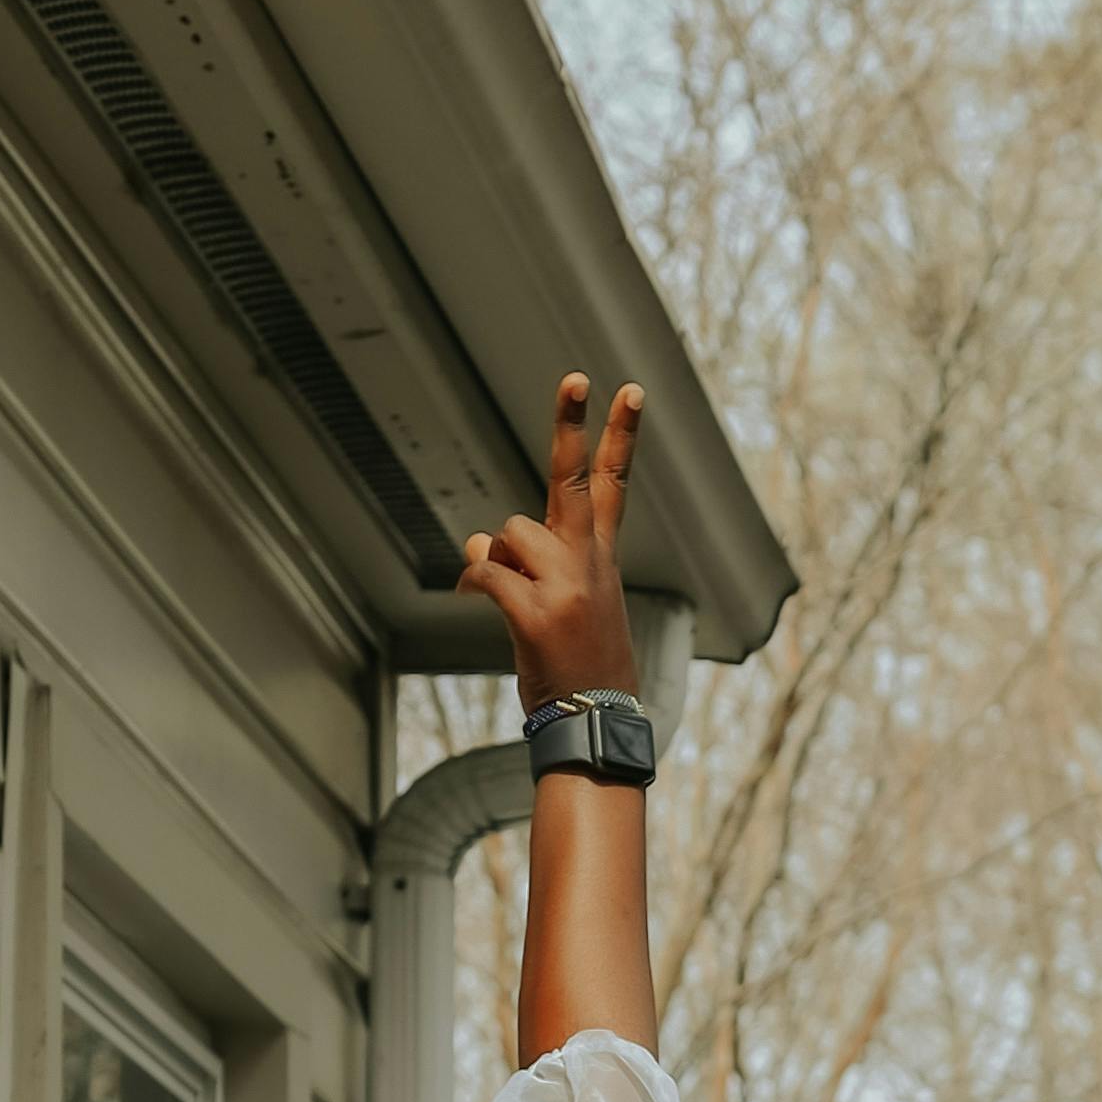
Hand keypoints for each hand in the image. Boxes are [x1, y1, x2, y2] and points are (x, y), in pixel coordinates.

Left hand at [461, 369, 644, 718]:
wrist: (593, 725)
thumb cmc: (577, 667)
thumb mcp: (568, 607)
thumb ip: (527, 563)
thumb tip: (478, 540)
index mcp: (602, 558)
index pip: (613, 484)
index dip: (620, 436)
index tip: (628, 389)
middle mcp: (589, 563)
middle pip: (572, 480)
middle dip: (573, 425)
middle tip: (575, 376)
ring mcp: (566, 586)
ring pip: (506, 534)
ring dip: (495, 562)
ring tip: (512, 603)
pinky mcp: (536, 613)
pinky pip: (485, 572)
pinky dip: (473, 582)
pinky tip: (475, 600)